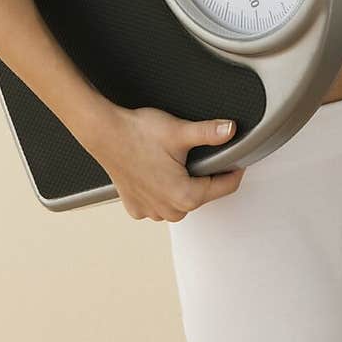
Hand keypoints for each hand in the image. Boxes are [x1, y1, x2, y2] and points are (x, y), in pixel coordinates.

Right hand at [83, 103, 245, 221]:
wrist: (104, 133)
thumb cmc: (137, 133)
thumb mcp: (179, 131)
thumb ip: (209, 132)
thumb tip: (231, 130)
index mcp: (184, 196)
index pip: (224, 187)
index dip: (233, 170)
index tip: (236, 159)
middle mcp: (168, 211)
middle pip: (201, 195)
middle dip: (204, 176)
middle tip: (195, 154)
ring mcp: (150, 212)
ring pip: (180, 200)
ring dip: (182, 185)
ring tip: (172, 161)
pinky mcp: (136, 207)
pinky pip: (159, 203)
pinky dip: (161, 190)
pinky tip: (155, 172)